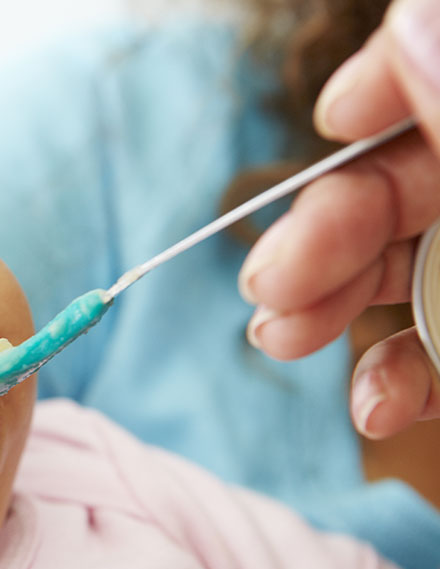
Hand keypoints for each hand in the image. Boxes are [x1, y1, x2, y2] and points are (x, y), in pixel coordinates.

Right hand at [238, 0, 439, 438]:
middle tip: (269, 281)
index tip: (335, 119)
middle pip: (397, 191)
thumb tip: (408, 22)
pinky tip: (370, 407)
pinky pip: (434, 358)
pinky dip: (394, 383)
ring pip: (397, 276)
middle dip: (323, 234)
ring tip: (278, 339)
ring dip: (328, 310)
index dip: (387, 89)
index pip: (434, 82)